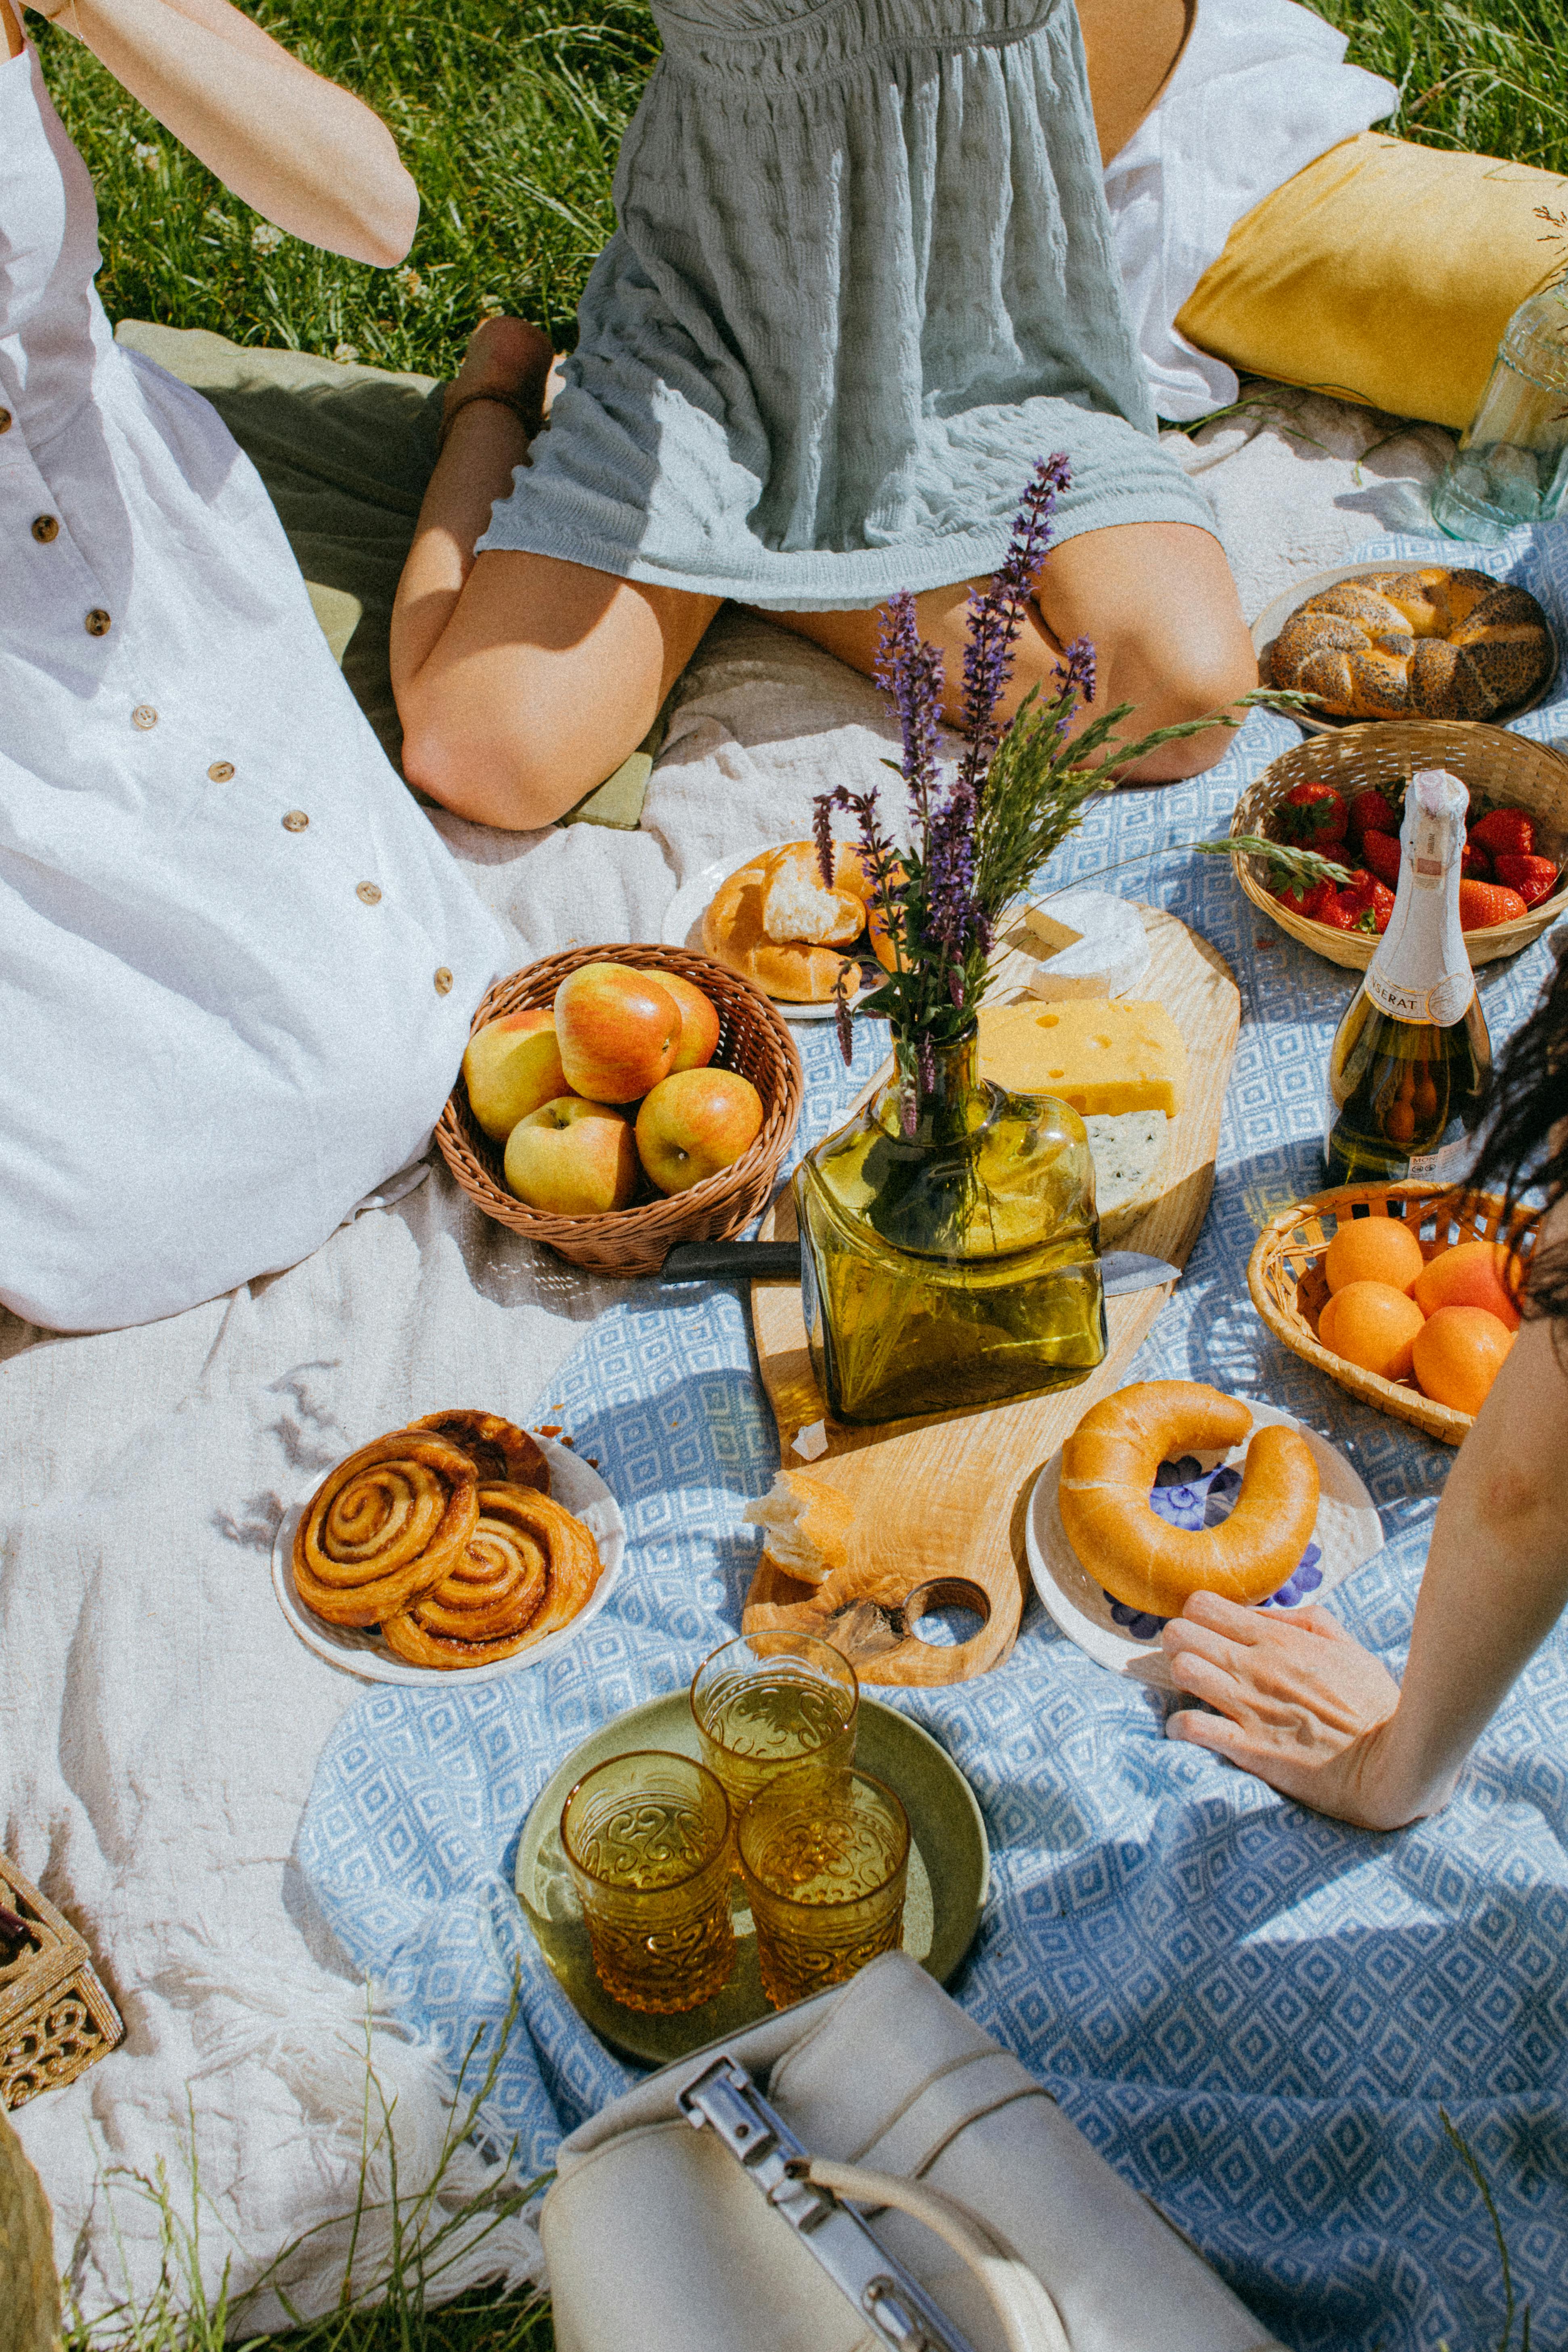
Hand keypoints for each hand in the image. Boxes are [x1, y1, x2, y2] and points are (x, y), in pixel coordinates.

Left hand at [1160, 1592, 1441, 1828]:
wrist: (1393, 1763)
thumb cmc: (1374, 1704)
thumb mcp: (1346, 1646)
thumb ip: (1302, 1620)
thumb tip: (1260, 1614)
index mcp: (1278, 1639)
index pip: (1204, 1604)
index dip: (1195, 1616)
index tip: (1204, 1631)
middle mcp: (1257, 1666)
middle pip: (1181, 1633)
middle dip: (1178, 1643)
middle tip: (1193, 1659)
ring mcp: (1250, 1706)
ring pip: (1183, 1671)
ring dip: (1180, 1679)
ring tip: (1195, 1691)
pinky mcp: (1249, 1748)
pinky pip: (1193, 1727)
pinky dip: (1181, 1727)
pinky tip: (1191, 1729)